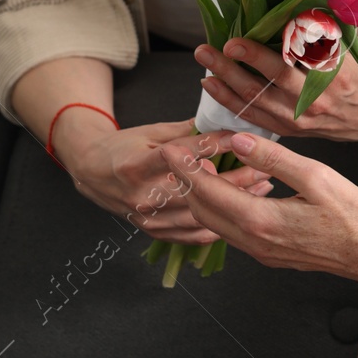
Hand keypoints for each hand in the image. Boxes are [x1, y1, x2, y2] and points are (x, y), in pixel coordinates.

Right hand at [53, 115, 270, 244]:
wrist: (92, 172)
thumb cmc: (124, 147)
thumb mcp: (151, 131)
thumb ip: (186, 131)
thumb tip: (222, 121)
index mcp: (139, 165)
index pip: (186, 155)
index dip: (218, 145)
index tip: (243, 138)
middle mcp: (142, 195)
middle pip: (199, 189)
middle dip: (237, 178)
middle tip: (265, 169)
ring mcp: (148, 218)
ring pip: (200, 214)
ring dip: (234, 203)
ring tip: (262, 190)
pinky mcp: (153, 231)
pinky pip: (191, 235)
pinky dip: (218, 225)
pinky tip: (240, 213)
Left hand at [160, 131, 357, 298]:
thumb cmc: (351, 214)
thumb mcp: (316, 176)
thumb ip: (273, 158)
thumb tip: (237, 141)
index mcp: (261, 219)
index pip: (208, 192)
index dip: (186, 168)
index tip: (172, 148)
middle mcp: (254, 241)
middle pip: (203, 211)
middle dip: (187, 182)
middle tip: (182, 155)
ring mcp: (260, 251)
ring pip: (215, 224)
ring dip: (203, 197)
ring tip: (202, 169)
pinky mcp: (269, 254)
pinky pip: (232, 231)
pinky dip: (222, 209)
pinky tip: (233, 190)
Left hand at [195, 31, 357, 140]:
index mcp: (335, 77)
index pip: (297, 61)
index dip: (267, 51)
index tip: (241, 37)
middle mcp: (314, 101)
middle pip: (271, 83)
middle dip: (240, 65)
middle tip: (216, 48)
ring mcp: (298, 119)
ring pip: (256, 101)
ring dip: (226, 82)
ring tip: (204, 61)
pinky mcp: (287, 129)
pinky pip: (253, 116)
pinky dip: (230, 102)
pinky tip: (211, 84)